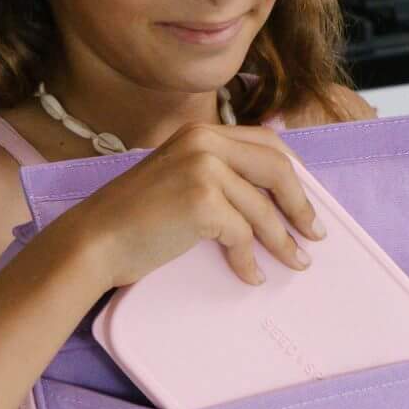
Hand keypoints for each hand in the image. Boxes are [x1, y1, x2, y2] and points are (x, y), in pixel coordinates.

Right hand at [61, 123, 325, 289]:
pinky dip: (249, 260)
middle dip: (302, 204)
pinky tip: (250, 275)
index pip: (266, 144)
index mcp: (201, 132)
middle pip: (277, 169)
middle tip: (315, 233)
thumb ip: (219, 172)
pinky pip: (242, 234)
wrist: (92, 241)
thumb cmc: (134, 219)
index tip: (307, 201)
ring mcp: (203, 168)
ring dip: (283, 240)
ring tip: (296, 263)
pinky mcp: (201, 201)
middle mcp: (204, 141)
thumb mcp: (179, 178)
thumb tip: (273, 189)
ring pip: (263, 208)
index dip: (294, 174)